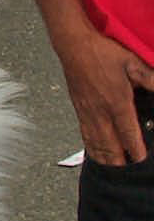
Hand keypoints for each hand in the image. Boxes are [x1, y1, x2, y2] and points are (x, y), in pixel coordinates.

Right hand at [57, 25, 153, 164]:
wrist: (73, 44)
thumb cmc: (102, 51)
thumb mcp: (132, 62)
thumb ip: (149, 79)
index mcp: (117, 102)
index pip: (129, 134)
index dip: (136, 150)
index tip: (140, 161)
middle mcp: (101, 112)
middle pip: (111, 145)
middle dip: (119, 162)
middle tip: (126, 175)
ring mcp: (88, 111)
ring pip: (97, 143)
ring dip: (105, 159)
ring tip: (111, 171)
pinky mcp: (79, 108)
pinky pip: (85, 134)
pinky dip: (91, 148)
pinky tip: (94, 153)